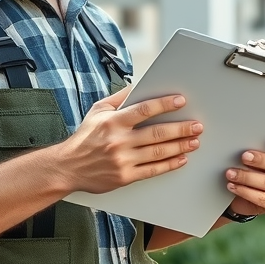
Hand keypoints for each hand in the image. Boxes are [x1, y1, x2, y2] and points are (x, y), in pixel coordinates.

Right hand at [55, 87, 201, 193]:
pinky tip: (181, 159)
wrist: (67, 167)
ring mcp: (123, 160)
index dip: (164, 104)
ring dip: (180, 146)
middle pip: (157, 133)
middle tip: (197, 125)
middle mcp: (119, 141)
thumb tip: (137, 85)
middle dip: (181, 128)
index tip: (180, 101)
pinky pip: (153, 170)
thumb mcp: (97, 111)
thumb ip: (118, 98)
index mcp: (113, 122)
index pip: (144, 110)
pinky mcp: (125, 177)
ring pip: (158, 152)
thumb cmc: (85, 137)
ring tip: (194, 141)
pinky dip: (170, 165)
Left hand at [224, 135, 264, 216]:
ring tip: (230, 173)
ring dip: (247, 177)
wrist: (239, 193)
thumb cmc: (245, 167)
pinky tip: (232, 186)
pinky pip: (261, 198)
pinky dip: (244, 191)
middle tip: (244, 156)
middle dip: (261, 160)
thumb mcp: (250, 155)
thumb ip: (252, 146)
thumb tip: (239, 141)